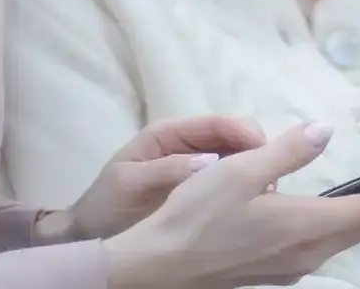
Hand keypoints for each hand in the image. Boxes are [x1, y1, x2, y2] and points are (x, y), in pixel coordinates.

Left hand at [43, 115, 267, 242]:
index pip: (217, 124)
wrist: (88, 237)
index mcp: (168, 135)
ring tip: (267, 198)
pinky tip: (255, 207)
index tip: (267, 154)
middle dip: (257, 154)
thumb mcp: (130, 184)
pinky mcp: (198, 192)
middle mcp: (187, 146)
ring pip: (237, 161)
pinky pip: (229, 184)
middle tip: (271, 183)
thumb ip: (166, 169)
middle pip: (234, 137)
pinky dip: (245, 191)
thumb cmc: (106, 206)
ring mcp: (195, 169)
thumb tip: (210, 162)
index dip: (245, 133)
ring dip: (255, 173)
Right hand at [104, 121, 359, 288]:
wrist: (158, 268)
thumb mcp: (239, 170)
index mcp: (308, 225)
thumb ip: (286, 152)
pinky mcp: (275, 270)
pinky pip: (322, 244)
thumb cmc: (195, 217)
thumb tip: (323, 132)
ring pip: (345, 238)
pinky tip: (328, 210)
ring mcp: (292, 266)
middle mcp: (310, 252)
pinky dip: (341, 224)